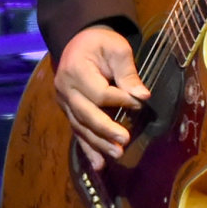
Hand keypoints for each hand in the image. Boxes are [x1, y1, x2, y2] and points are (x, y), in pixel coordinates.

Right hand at [53, 23, 150, 170]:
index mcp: (75, 69)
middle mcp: (65, 89)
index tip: (138, 103)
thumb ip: (128, 72)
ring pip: (81, 127)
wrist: (78, 42)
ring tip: (117, 154)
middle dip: (105, 129)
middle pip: (86, 113)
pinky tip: (98, 165)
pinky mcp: (68, 112)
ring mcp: (64, 102)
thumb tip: (143, 96)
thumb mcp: (117, 48)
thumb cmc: (101, 44)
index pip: (98, 92)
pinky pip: (78, 132)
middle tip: (124, 140)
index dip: (119, 100)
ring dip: (99, 143)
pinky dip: (88, 149)